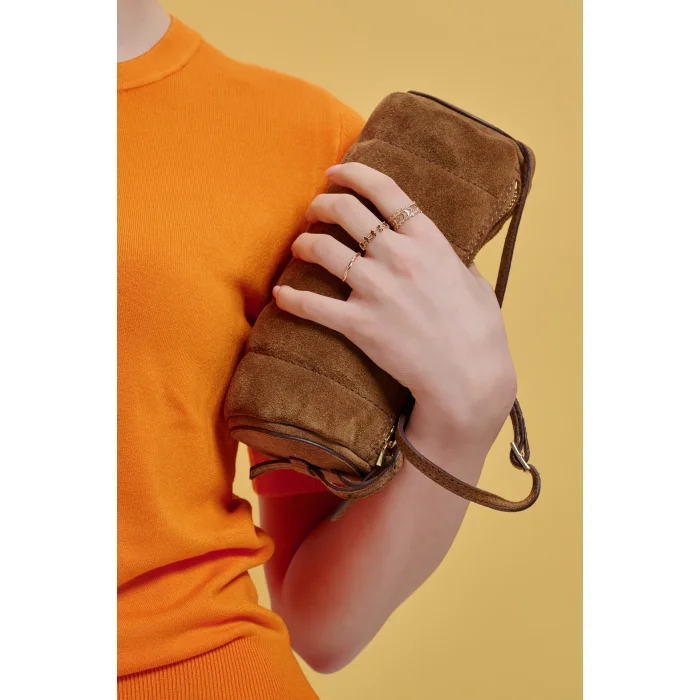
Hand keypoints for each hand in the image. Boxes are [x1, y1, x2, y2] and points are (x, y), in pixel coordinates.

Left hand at [273, 162, 516, 454]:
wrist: (469, 377)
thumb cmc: (479, 332)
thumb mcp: (475, 281)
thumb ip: (453, 259)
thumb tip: (440, 250)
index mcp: (428, 240)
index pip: (384, 190)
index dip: (353, 173)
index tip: (335, 172)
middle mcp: (398, 256)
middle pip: (345, 211)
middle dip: (321, 203)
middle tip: (314, 210)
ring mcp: (376, 289)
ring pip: (322, 249)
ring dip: (303, 242)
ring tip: (299, 245)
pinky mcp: (359, 323)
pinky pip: (311, 305)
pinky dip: (290, 298)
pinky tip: (279, 294)